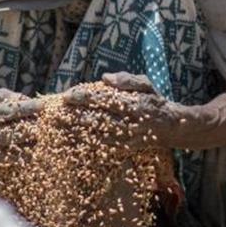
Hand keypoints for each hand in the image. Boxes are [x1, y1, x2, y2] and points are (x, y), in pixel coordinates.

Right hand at [0, 94, 43, 157]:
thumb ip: (3, 95)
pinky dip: (21, 156)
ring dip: (27, 144)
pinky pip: (6, 159)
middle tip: (45, 123)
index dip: (24, 109)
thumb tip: (24, 99)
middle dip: (28, 128)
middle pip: (8, 133)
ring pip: (8, 149)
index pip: (5, 112)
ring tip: (43, 137)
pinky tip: (34, 151)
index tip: (42, 105)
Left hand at [59, 72, 184, 148]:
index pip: (104, 99)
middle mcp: (129, 123)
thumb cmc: (155, 101)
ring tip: (55, 128)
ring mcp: (126, 139)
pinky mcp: (123, 149)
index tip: (67, 96)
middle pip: (96, 120)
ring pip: (96, 136)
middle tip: (52, 114)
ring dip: (74, 133)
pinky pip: (101, 148)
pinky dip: (84, 145)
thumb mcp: (146, 84)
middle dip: (73, 117)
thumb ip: (126, 80)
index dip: (84, 98)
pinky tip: (68, 142)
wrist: (173, 128)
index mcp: (133, 104)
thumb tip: (104, 77)